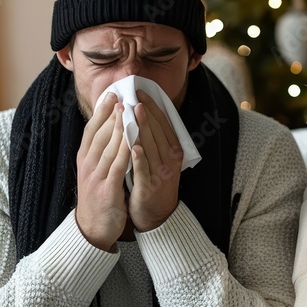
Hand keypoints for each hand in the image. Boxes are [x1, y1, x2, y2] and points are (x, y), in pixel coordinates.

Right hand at [75, 92, 130, 250]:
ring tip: (129, 110)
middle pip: (99, 134)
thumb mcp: (94, 171)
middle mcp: (87, 165)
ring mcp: (96, 177)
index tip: (111, 94)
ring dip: (119, 128)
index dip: (101, 111)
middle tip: (121, 95)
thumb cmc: (98, 197)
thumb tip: (109, 128)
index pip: (91, 129)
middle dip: (111, 114)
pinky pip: (118, 167)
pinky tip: (135, 140)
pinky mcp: (107, 190)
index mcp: (84, 159)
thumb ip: (100, 152)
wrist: (92, 229)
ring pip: (109, 147)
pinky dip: (126, 152)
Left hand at [129, 90, 183, 231]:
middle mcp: (170, 160)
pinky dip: (139, 157)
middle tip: (136, 96)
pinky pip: (144, 169)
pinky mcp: (150, 186)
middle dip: (147, 113)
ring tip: (133, 112)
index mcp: (173, 150)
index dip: (153, 107)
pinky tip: (132, 145)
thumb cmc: (155, 181)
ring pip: (151, 146)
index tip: (142, 92)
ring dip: (142, 128)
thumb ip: (155, 139)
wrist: (157, 215)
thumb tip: (145, 113)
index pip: (164, 124)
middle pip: (158, 132)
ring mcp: (161, 173)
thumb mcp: (161, 158)